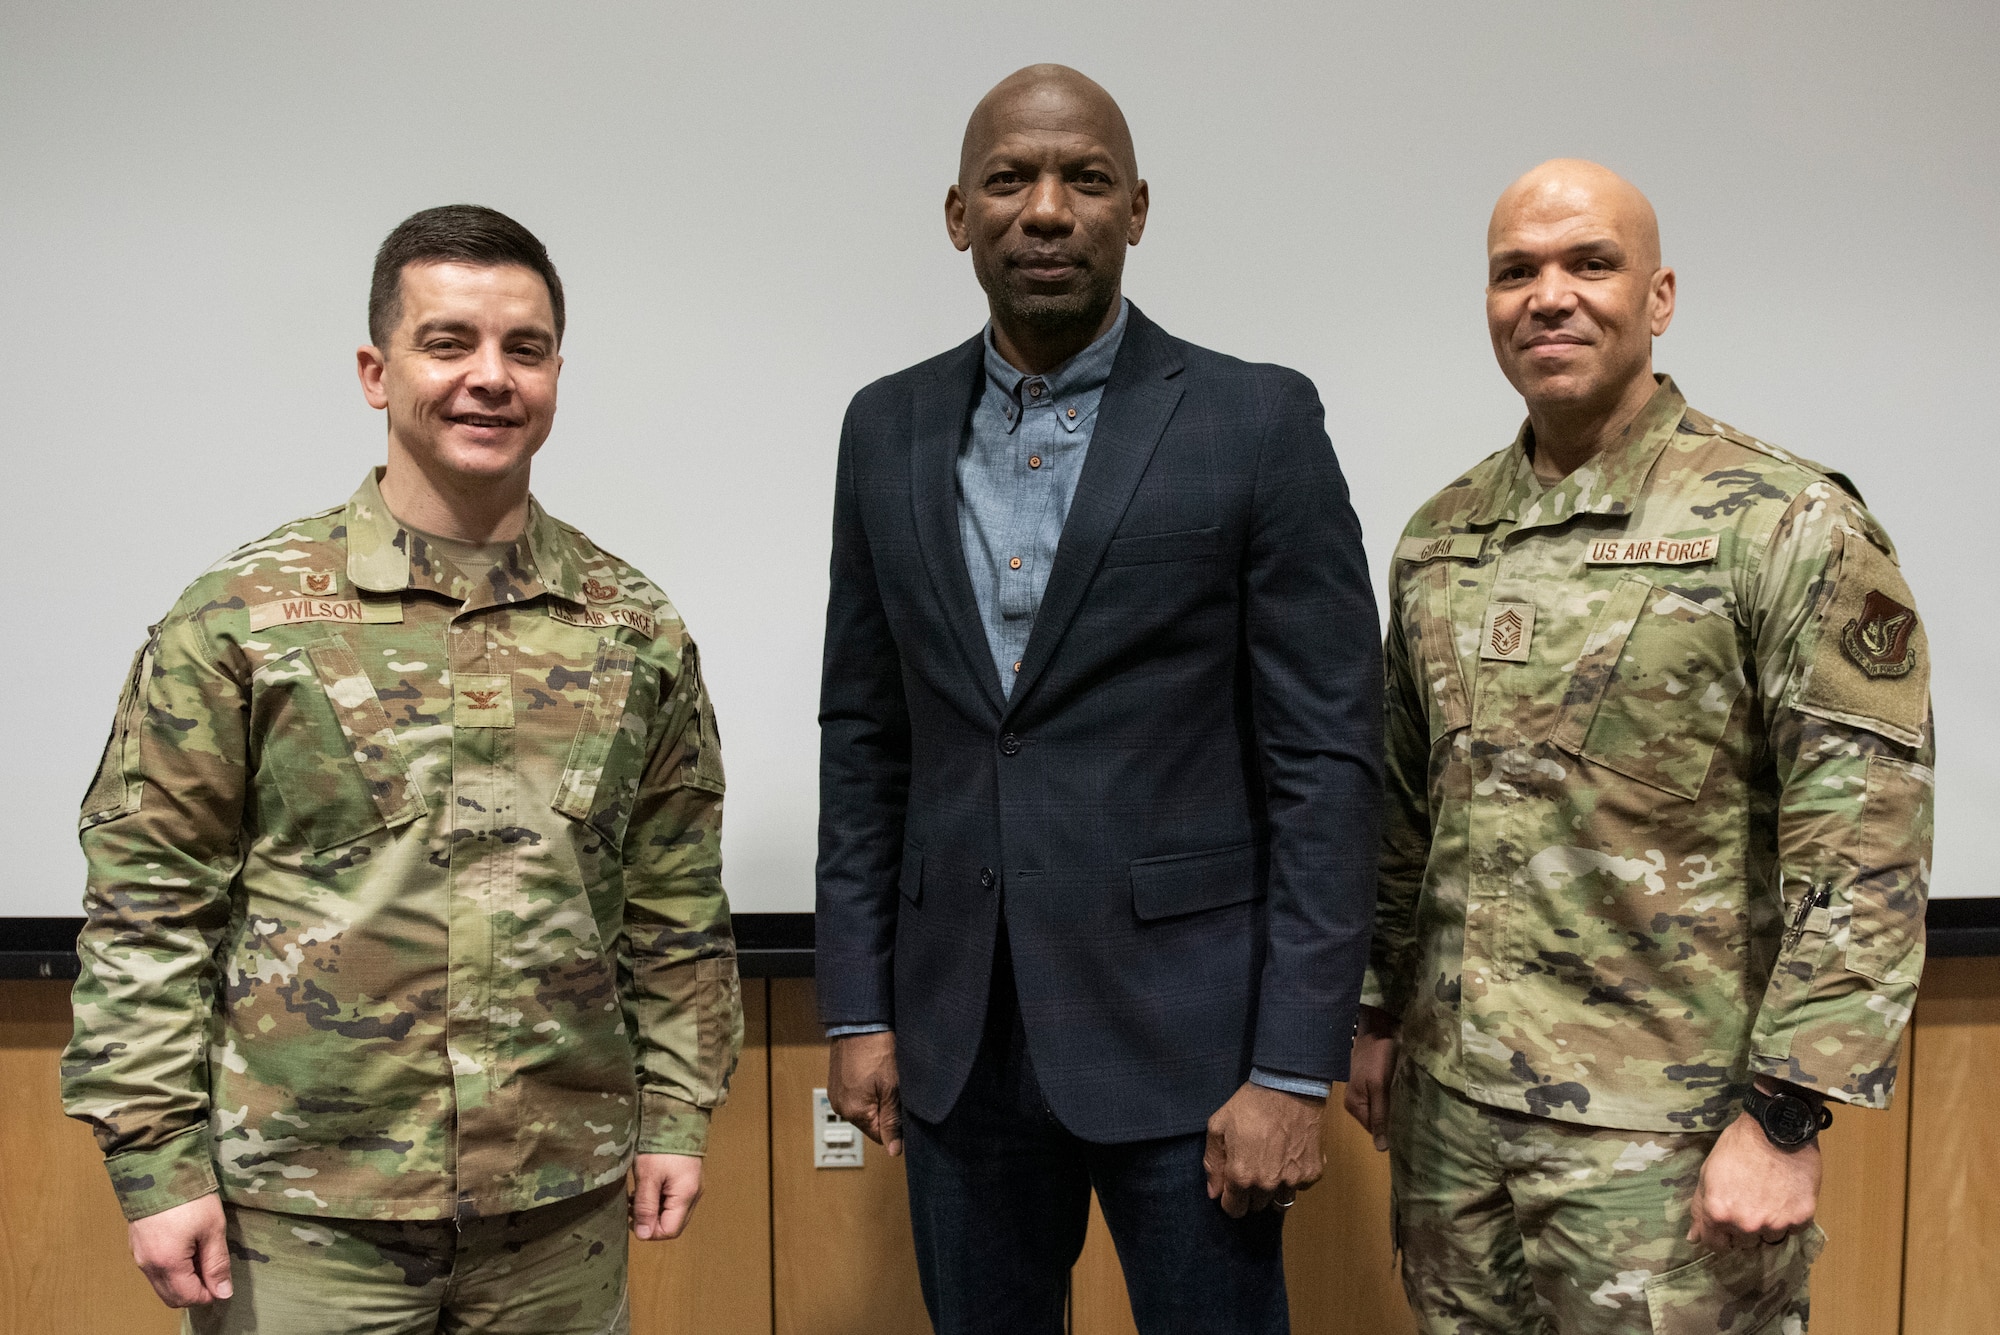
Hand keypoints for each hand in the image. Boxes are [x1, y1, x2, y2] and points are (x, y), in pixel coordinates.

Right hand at [128, 1192, 231, 1308]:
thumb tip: (223, 1293)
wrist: (157, 1167)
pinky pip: (154, 1270)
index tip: (223, 1281)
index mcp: (167, 1264)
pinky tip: (187, 1248)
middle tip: (214, 1270)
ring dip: (183, 1280)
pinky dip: (171, 1269)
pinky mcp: (136, 1245)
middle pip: (172, 1296)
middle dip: (195, 1290)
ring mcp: (138, 1256)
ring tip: (202, 1255)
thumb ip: (217, 1263)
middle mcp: (148, 1265)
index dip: (209, 1294)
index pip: (188, 1297)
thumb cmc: (189, 1196)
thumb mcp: (212, 1228)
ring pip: (161, 1284)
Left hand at [631, 1153, 703, 1239]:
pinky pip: (674, 1200)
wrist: (676, 1116)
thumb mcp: (647, 1177)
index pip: (670, 1231)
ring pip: (673, 1212)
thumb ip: (646, 1207)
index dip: (650, 1231)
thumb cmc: (660, 1147)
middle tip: (632, 1208)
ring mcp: (693, 1187)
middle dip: (651, 1221)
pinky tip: (646, 1190)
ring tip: (635, 1198)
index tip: (632, 1218)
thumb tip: (643, 1236)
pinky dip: (659, 1201)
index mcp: (686, 1196)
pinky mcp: (689, 1179)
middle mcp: (694, 1195)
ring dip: (653, 1211)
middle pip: (673, 1223)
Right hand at [828, 1030, 902, 1156]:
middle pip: (871, 1122)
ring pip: (864, 1108)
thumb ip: (892, 1122)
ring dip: (876, 1099)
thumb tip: (893, 1151)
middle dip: (885, 1110)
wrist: (860, 1021)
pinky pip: (855, 1095)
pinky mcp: (836, 1082)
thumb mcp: (892, 1088)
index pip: (880, 1136)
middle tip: (895, 1088)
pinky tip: (874, 1072)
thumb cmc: (877, 1051)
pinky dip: (866, 1089)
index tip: (903, 1107)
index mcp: (854, 1113)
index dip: (895, 1125)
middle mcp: (840, 1107)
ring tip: (883, 1077)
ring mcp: (836, 1094)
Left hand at [1204, 1082, 1325, 1217]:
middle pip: (1256, 1206)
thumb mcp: (1218, 1126)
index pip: (1233, 1210)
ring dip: (1273, 1190)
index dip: (1230, 1198)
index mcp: (1241, 1176)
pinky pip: (1299, 1187)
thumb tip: (1214, 1192)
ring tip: (1271, 1163)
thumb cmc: (1250, 1104)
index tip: (1232, 1186)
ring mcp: (1292, 1181)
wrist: (1289, 1087)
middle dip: (1251, 1192)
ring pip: (1279, 1202)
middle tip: (1252, 1166)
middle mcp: (1267, 1185)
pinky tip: (1288, 1156)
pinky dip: (1293, 1177)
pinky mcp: (1312, 1173)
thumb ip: (1212, 1163)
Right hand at [1342, 1005, 1399, 1152]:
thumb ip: (1380, 1117)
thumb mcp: (1380, 1088)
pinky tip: (1404, 1096)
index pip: (1374, 1131)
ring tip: (1411, 1108)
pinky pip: (1382, 1100)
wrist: (1378, 1029)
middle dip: (1393, 1120)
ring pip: (1381, 1111)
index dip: (1391, 1131)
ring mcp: (1362, 1093)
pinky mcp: (1371, 1084)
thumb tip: (1381, 1149)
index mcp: (1354, 1106)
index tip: (1410, 1130)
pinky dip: (1393, 1100)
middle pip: (1376, 1121)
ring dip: (1394, 1110)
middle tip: (1413, 1118)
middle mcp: (1355, 1103)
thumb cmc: (1378, 1057)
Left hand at [1687, 1108, 1821, 1251]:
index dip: (1720, 1235)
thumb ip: (1700, 1209)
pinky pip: (1793, 1229)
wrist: (1776, 1128)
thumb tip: (1695, 1239)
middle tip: (1749, 1201)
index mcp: (1719, 1214)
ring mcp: (1776, 1224)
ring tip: (1769, 1196)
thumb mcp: (1708, 1173)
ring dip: (1768, 1224)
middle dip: (1744, 1227)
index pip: (1716, 1246)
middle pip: (1744, 1243)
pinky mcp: (1801, 1218)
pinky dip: (1790, 1217)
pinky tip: (1785, 1195)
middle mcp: (1747, 1225)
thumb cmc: (1737, 1146)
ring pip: (1770, 1238)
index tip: (1726, 1224)